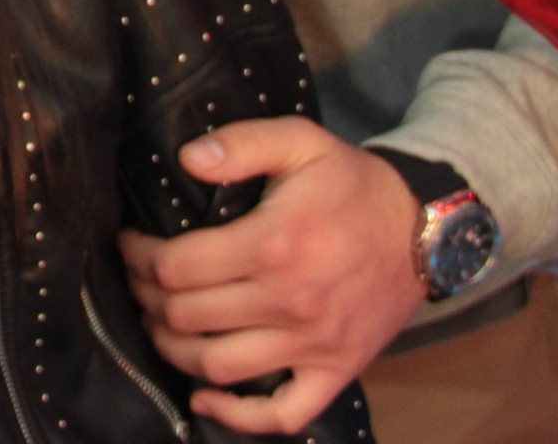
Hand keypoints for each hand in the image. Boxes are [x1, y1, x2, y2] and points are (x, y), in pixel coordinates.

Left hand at [118, 118, 421, 434]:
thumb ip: (242, 143)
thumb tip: (188, 159)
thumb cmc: (354, 186)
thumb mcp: (301, 142)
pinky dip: (238, 415)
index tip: (130, 245)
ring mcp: (314, 344)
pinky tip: (204, 395)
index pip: (177, 267)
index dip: (139, 257)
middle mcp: (290, 302)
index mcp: (274, 244)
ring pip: (217, 365)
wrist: (426, 233)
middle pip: (186, 317)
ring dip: (172, 348)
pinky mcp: (335, 371)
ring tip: (159, 322)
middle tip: (140, 280)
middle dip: (148, 298)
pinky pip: (283, 413)